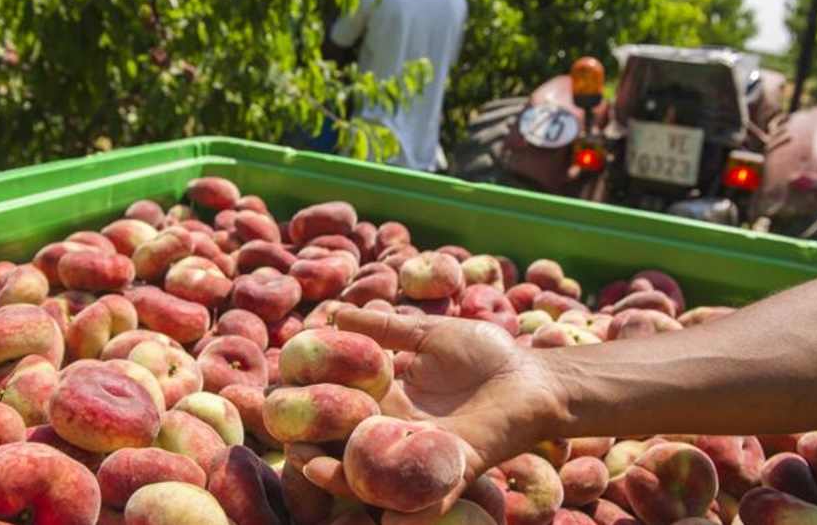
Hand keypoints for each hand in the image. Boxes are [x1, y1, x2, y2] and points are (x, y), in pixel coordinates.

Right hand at [292, 309, 564, 524]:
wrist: (535, 376)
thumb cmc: (487, 354)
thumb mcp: (428, 334)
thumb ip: (385, 328)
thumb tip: (334, 312)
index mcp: (390, 401)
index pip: (340, 408)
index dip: (311, 406)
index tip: (280, 396)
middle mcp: (399, 432)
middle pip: (346, 447)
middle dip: (312, 447)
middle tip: (286, 439)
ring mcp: (424, 452)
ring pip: (372, 474)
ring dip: (338, 475)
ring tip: (310, 465)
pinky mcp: (454, 466)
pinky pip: (423, 492)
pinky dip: (400, 504)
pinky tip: (376, 507)